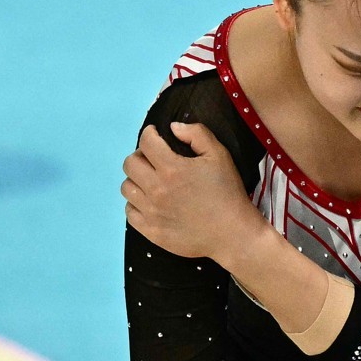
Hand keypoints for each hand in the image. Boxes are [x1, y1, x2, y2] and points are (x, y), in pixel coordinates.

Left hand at [121, 122, 260, 261]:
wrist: (233, 233)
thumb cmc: (228, 193)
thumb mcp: (220, 156)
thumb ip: (197, 134)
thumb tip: (173, 127)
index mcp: (172, 169)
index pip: (146, 142)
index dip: (149, 134)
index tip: (155, 135)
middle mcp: (156, 189)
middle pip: (130, 164)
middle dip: (140, 155)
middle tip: (154, 159)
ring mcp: (151, 212)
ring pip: (127, 187)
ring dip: (137, 179)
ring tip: (151, 181)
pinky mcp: (151, 230)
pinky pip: (129, 212)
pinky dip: (136, 203)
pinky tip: (151, 202)